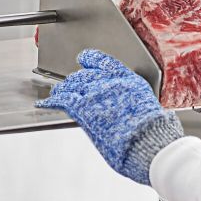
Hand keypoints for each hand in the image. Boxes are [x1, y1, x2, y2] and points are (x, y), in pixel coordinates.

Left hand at [36, 49, 182, 184]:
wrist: (149, 141)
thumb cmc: (155, 133)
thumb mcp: (152, 110)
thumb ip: (137, 104)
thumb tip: (138, 112)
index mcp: (129, 80)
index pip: (104, 62)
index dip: (91, 59)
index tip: (84, 59)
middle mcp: (111, 82)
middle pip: (86, 75)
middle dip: (76, 80)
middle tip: (69, 85)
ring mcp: (96, 94)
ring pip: (72, 86)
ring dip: (63, 89)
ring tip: (57, 93)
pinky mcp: (84, 109)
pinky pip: (63, 100)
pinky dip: (52, 101)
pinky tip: (44, 103)